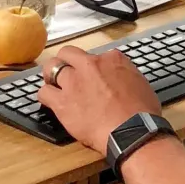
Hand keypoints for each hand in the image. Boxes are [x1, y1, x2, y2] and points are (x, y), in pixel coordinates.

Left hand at [37, 45, 160, 153]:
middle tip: (66, 72)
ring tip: (53, 84)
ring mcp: (74, 82)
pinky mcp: (62, 101)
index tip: (93, 77)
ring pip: (51, 67)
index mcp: (112, 59)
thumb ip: (125, 75)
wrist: (131, 130)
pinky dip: (45, 95)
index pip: (96, 56)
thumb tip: (121, 80)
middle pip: (69, 53)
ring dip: (51, 75)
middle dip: (66, 61)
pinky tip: (49, 101)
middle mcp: (91, 65)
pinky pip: (43, 92)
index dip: (93, 67)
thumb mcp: (140, 83)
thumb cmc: (141, 113)